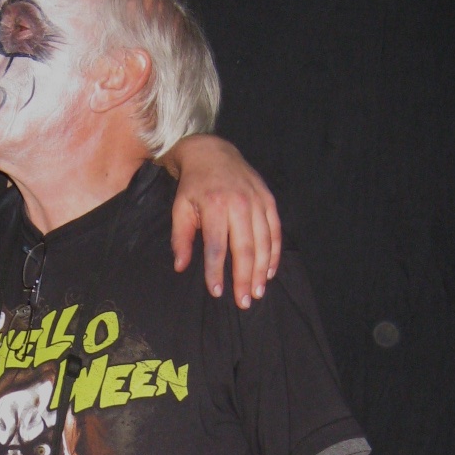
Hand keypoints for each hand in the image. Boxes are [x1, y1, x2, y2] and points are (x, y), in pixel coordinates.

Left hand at [166, 135, 281, 307]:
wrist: (212, 152)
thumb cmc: (193, 186)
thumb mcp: (179, 208)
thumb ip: (180, 238)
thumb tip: (180, 266)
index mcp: (215, 205)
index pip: (216, 246)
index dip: (216, 271)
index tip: (216, 292)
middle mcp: (239, 203)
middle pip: (244, 248)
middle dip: (244, 278)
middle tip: (244, 302)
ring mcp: (257, 201)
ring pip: (263, 242)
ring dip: (262, 271)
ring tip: (258, 292)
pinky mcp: (268, 200)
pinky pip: (275, 231)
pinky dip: (273, 253)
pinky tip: (269, 272)